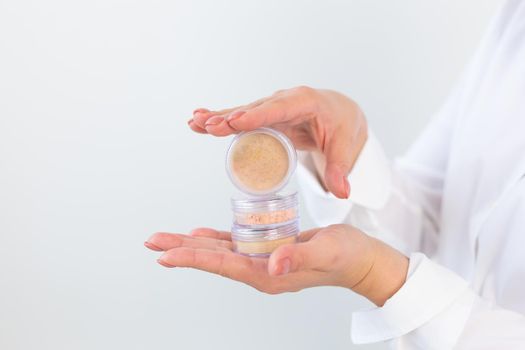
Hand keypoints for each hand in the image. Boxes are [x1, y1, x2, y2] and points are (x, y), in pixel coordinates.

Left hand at [145, 225, 407, 305]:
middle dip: (182, 250)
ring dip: (193, 245)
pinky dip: (217, 240)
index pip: (224, 265)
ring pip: (221, 252)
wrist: (362, 260)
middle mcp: (262, 270)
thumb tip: (272, 265)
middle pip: (214, 259)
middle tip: (153, 242)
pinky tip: (202, 235)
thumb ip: (298, 258)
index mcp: (270, 274)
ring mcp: (264, 262)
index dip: (194, 258)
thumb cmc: (347, 256)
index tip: (166, 255)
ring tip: (168, 240)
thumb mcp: (325, 252)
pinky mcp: (270, 252)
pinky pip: (236, 246)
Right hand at [188, 86, 367, 198]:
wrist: (340, 113)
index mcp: (306, 102)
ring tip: (195, 123)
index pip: (280, 108)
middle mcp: (285, 101)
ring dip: (218, 118)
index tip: (237, 120)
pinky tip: (199, 122)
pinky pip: (241, 119)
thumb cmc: (342, 127)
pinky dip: (221, 121)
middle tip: (209, 125)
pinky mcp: (265, 117)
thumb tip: (342, 192)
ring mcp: (273, 108)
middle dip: (231, 117)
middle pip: (255, 110)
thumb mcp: (345, 147)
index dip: (257, 115)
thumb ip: (340, 169)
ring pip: (243, 113)